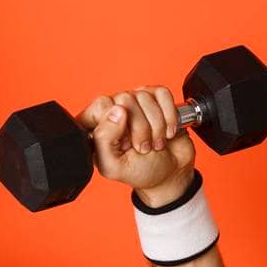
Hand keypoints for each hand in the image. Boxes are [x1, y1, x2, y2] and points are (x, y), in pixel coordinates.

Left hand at [76, 87, 196, 202]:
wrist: (170, 172)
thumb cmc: (139, 171)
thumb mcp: (114, 166)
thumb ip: (104, 140)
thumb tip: (116, 111)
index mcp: (96, 127)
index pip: (99, 106)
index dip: (114, 124)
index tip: (124, 144)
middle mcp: (113, 111)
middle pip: (124, 99)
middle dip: (140, 128)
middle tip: (143, 147)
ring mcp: (136, 103)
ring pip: (144, 96)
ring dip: (156, 126)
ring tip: (155, 143)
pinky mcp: (157, 99)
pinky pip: (162, 94)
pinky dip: (169, 115)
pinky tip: (167, 131)